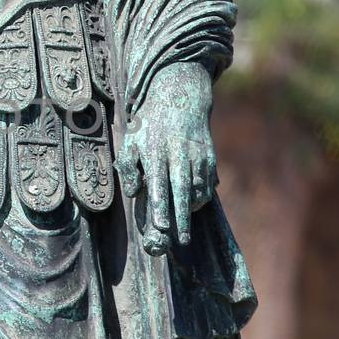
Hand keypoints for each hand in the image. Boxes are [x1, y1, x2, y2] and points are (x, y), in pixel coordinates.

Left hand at [115, 61, 216, 254]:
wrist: (179, 97)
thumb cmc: (148, 127)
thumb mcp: (131, 142)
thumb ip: (128, 168)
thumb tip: (135, 192)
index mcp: (155, 150)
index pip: (158, 183)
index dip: (160, 205)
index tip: (161, 226)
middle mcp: (177, 152)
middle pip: (181, 189)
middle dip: (182, 216)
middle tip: (182, 240)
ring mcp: (196, 153)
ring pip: (198, 187)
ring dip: (192, 208)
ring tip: (184, 227)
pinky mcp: (209, 154)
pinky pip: (207, 181)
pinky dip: (202, 196)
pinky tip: (193, 205)